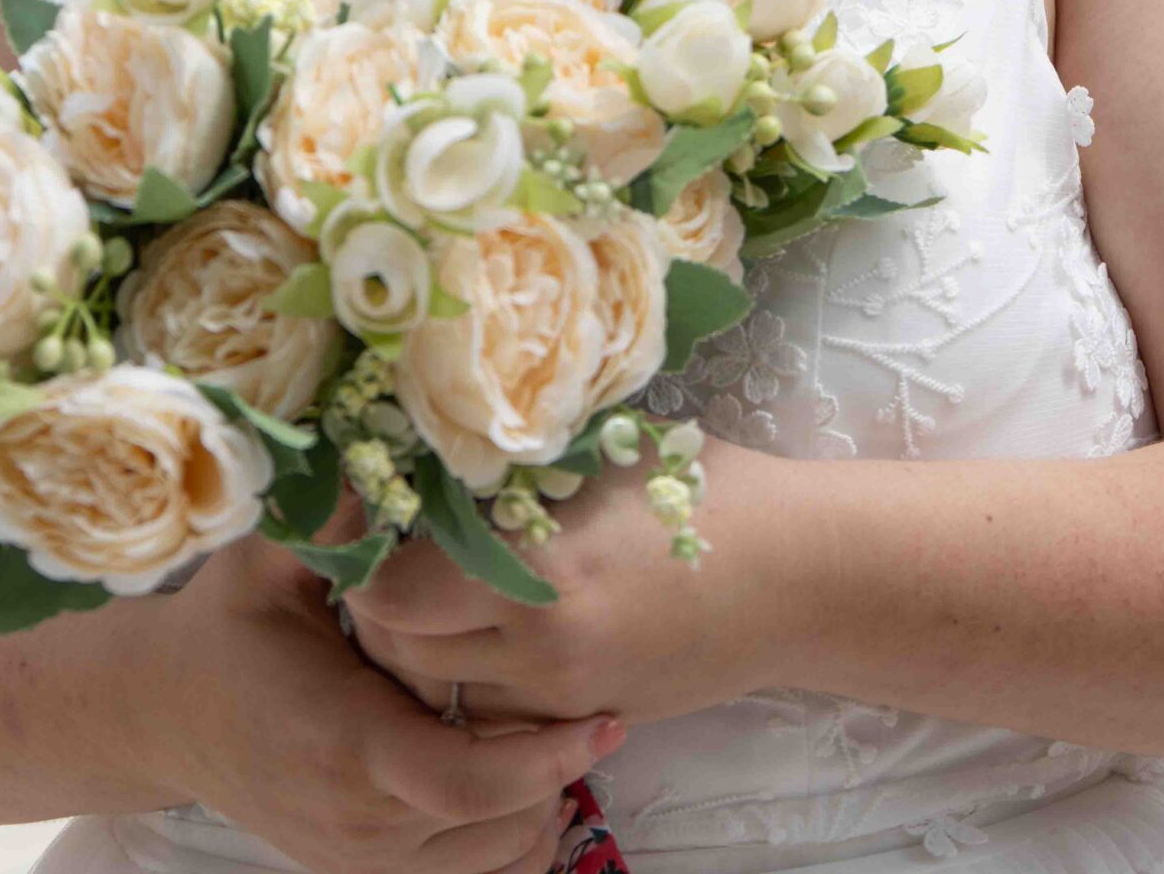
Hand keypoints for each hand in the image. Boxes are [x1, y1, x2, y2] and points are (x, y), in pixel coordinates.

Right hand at [143, 532, 626, 873]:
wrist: (161, 712)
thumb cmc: (223, 625)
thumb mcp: (264, 559)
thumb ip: (328, 518)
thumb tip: (375, 461)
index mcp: (343, 739)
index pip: (465, 777)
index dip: (543, 756)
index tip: (601, 714)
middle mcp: (353, 816)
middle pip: (494, 829)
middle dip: (554, 776)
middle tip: (589, 712)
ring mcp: (353, 857)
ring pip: (487, 868)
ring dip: (534, 816)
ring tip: (555, 746)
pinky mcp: (352, 871)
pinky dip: (502, 851)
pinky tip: (515, 793)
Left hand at [345, 431, 795, 728]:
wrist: (799, 575)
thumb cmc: (705, 489)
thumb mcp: (600, 454)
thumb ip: (512, 467)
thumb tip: (425, 443)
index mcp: (537, 570)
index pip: (391, 596)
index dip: (365, 563)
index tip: (369, 522)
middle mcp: (540, 648)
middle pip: (401, 657)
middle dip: (380, 612)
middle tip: (386, 555)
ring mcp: (566, 696)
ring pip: (444, 695)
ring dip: (423, 652)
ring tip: (433, 590)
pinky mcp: (590, 720)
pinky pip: (500, 715)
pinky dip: (479, 680)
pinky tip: (494, 628)